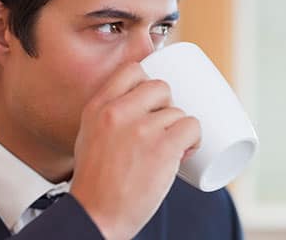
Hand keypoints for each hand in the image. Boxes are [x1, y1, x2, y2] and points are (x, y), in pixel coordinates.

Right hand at [69, 62, 200, 238]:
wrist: (97, 215)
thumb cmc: (95, 180)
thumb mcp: (89, 135)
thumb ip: (107, 115)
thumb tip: (136, 100)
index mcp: (98, 107)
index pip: (131, 70)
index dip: (149, 79)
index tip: (154, 98)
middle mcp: (117, 112)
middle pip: (160, 87)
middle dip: (168, 106)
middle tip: (164, 128)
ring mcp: (141, 129)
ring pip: (178, 112)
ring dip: (181, 129)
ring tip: (173, 149)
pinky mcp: (162, 148)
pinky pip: (192, 126)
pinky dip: (195, 138)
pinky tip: (187, 150)